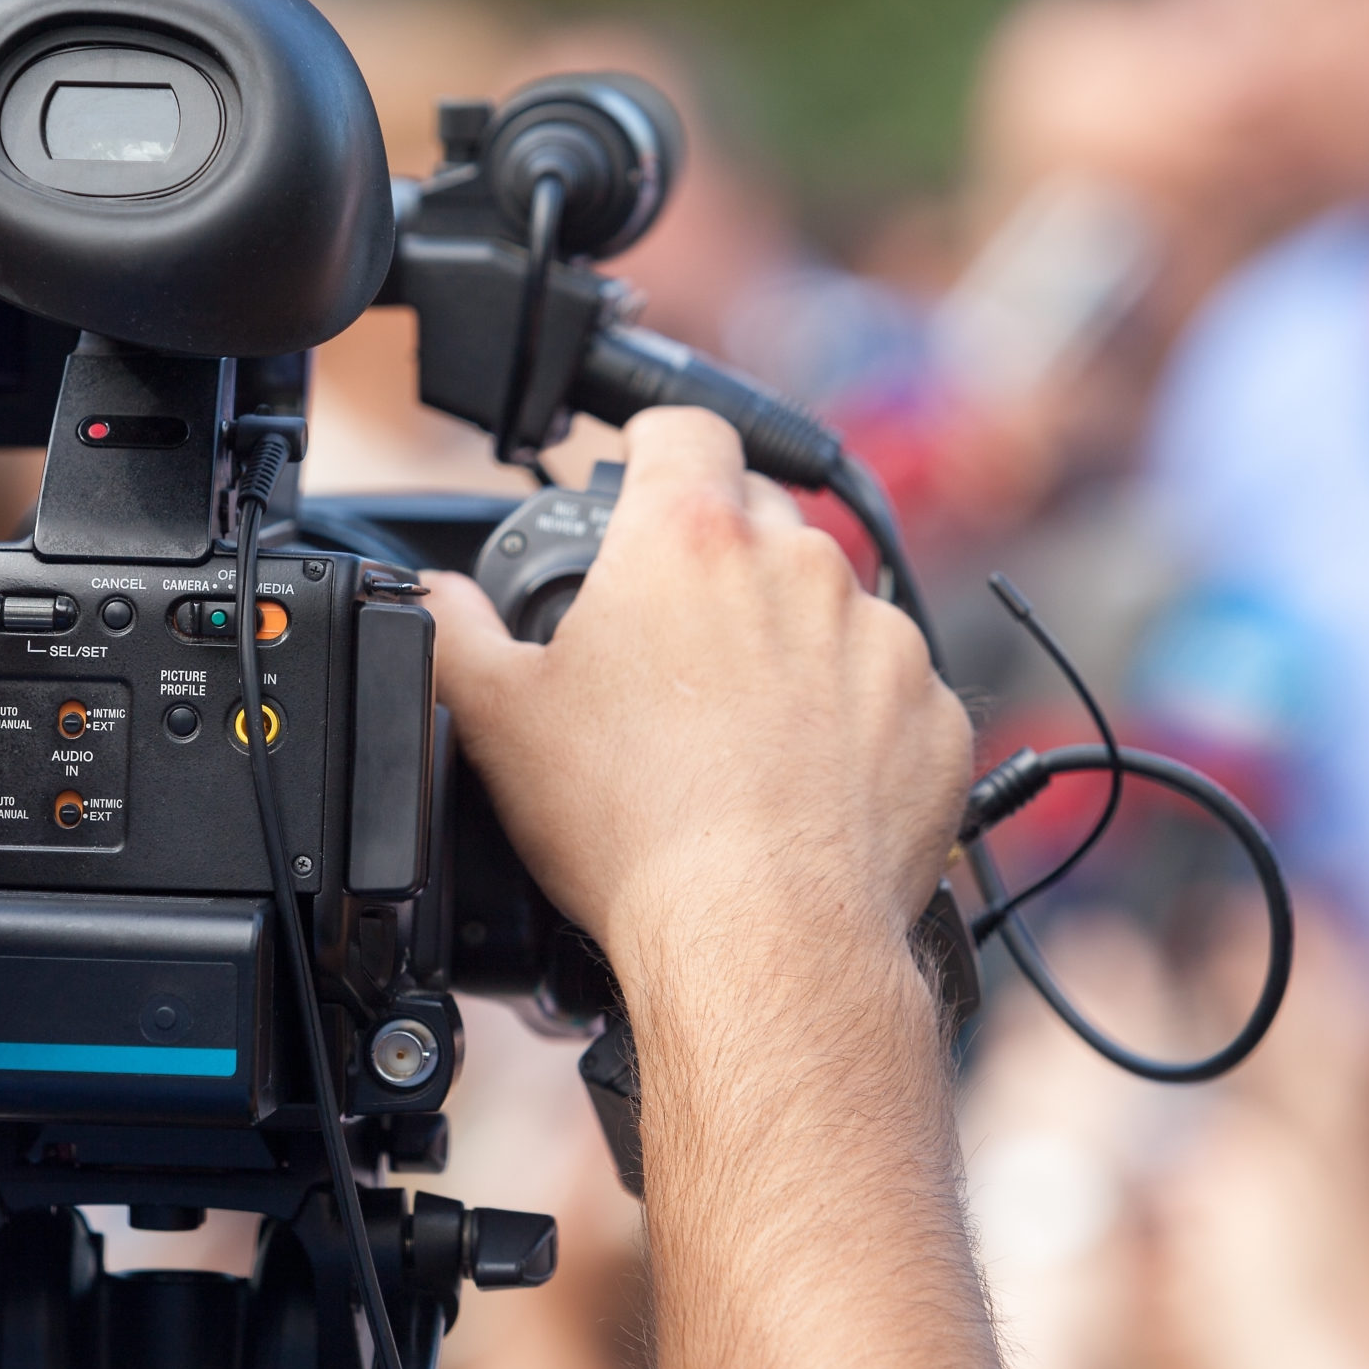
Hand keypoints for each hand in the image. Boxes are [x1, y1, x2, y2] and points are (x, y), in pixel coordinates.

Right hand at [434, 411, 1027, 1368]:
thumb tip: (433, 601)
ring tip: (737, 734)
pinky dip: (857, 724)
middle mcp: (800, 567)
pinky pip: (893, 695)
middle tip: (670, 645)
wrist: (760, 942)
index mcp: (690, 539)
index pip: (681, 426)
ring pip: (832, 609)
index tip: (639, 473)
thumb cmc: (633, 830)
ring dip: (791, 645)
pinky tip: (802, 784)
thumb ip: (454, 631)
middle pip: (759, 517)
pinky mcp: (935, 718)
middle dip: (719, 561)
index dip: (652, 442)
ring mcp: (881, 640)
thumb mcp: (499, 718)